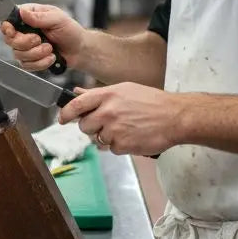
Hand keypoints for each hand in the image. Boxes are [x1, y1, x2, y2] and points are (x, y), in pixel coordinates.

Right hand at [0, 3, 84, 71]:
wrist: (79, 50)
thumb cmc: (71, 31)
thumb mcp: (57, 19)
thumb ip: (39, 16)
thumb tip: (23, 12)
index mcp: (29, 16)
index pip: (9, 21)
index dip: (7, 28)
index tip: (13, 32)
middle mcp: (25, 31)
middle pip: (10, 40)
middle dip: (26, 43)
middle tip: (41, 40)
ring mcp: (26, 47)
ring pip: (18, 54)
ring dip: (36, 54)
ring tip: (50, 49)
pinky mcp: (30, 60)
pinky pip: (26, 65)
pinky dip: (40, 63)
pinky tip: (50, 57)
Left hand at [58, 83, 181, 156]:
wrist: (175, 116)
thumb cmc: (152, 102)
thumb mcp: (125, 90)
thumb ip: (99, 94)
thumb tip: (78, 93)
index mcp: (108, 95)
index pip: (77, 104)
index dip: (66, 113)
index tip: (62, 119)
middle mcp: (108, 111)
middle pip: (84, 126)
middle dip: (92, 127)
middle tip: (107, 124)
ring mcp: (114, 129)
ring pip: (98, 139)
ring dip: (108, 137)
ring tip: (126, 128)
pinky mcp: (122, 144)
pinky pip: (112, 149)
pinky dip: (120, 145)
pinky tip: (133, 136)